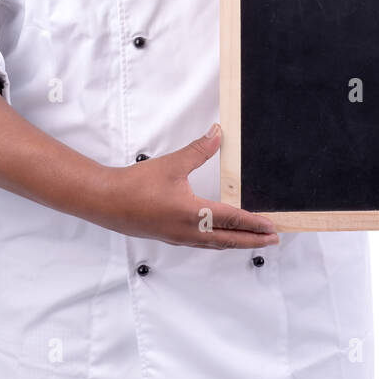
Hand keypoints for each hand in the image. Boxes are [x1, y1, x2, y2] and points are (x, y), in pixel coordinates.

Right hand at [94, 124, 280, 250]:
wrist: (106, 202)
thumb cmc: (135, 186)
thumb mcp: (171, 164)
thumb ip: (198, 150)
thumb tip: (217, 134)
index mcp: (193, 215)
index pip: (233, 220)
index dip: (255, 224)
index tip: (272, 228)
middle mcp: (189, 232)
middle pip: (229, 240)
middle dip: (253, 240)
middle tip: (273, 240)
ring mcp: (179, 238)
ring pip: (215, 244)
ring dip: (236, 243)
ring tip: (252, 240)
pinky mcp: (170, 238)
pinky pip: (202, 244)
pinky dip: (218, 242)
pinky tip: (219, 237)